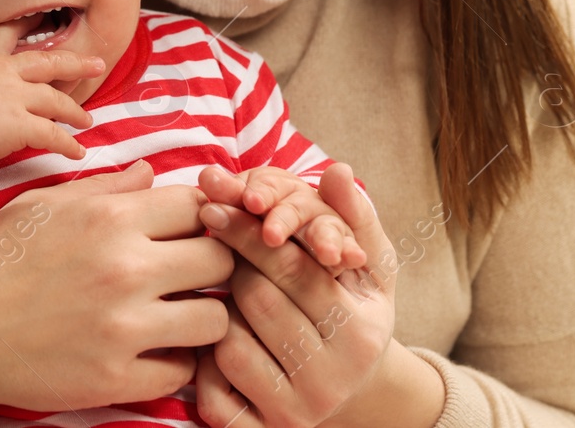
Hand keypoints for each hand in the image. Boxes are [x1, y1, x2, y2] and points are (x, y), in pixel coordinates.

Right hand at [0, 20, 105, 174]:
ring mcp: (12, 97)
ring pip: (56, 101)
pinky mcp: (18, 125)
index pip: (16, 45)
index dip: (38, 40)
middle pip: (48, 63)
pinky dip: (68, 144)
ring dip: (75, 112)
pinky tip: (76, 151)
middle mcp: (2, 73)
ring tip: (87, 121)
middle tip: (97, 64)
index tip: (54, 37)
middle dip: (76, 64)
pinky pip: (53, 134)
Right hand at [0, 160, 234, 427]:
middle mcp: (124, 269)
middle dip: (214, 265)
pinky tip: (152, 349)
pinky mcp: (116, 378)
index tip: (189, 230)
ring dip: (203, 318)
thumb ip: (105, 188)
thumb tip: (151, 172)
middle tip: (191, 275)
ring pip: (216, 321)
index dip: (202, 217)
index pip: (199, 206)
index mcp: (108, 218)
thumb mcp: (42, 206)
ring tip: (178, 315)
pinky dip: (174, 362)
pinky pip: (183, 371)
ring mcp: (123, 327)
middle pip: (222, 261)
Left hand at [193, 163, 436, 427]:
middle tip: (212, 247)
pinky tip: (212, 345)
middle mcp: (333, 378)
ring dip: (217, 312)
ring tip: (224, 297)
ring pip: (230, 342)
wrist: (358, 396)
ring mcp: (298, 411)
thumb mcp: (370, 266)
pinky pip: (214, 392)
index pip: (294, 268)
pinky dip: (204, 365)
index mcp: (360, 330)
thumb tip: (338, 170)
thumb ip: (354, 216)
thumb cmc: (353, 312)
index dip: (249, 232)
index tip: (213, 205)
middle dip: (232, 266)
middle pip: (257, 300)